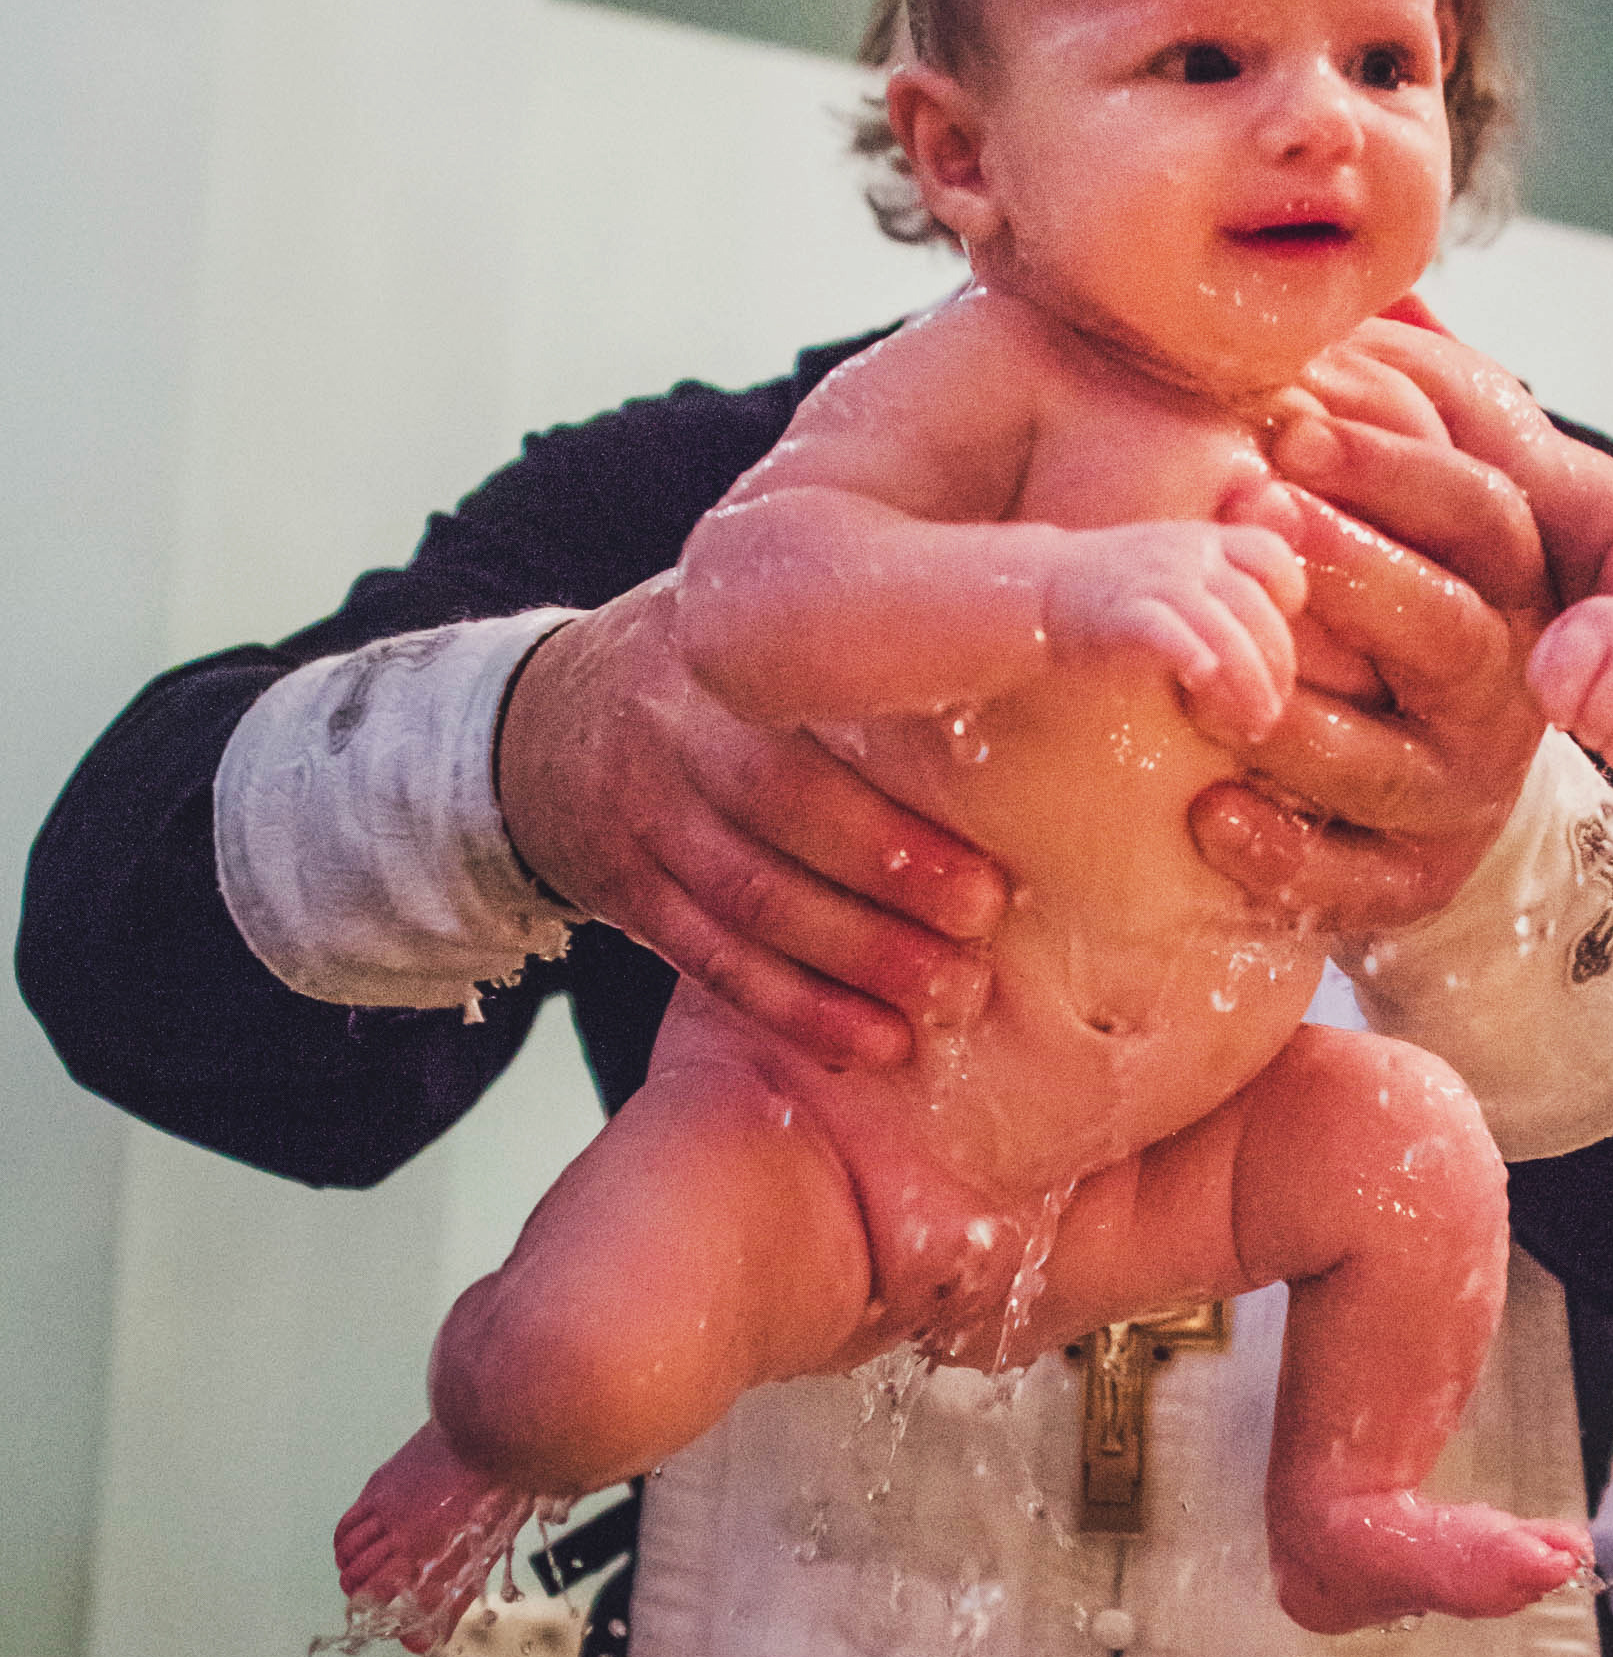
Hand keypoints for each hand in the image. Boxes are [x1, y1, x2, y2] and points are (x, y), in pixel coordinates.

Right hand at [496, 578, 1009, 1063]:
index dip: (897, 808)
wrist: (537, 720)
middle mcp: (672, 725)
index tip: (992, 867)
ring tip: (945, 1000)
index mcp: (725, 647)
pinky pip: (709, 957)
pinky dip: (792, 1006)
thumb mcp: (765, 614)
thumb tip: (1031, 621)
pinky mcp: (622, 888)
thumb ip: (865, 631)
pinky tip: (866, 1042)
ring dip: (853, 960)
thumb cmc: (708, 668)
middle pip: (781, 813)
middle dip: (889, 885)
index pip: (811, 721)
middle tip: (982, 931)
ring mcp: (639, 813)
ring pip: (748, 900)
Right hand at [1043, 518, 1306, 745]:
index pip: (1272, 555)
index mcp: (1202, 540)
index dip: (1288, 596)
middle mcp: (1187, 554)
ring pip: (1227, 632)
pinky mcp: (1124, 615)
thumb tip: (1268, 643)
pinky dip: (1197, 660)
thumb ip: (1219, 589)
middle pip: (1257, 609)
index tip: (1275, 643)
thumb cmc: (1111, 595)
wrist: (1035, 591)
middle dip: (1275, 668)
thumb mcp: (1172, 571)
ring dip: (1250, 685)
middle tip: (1271, 712)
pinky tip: (1202, 687)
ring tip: (1254, 726)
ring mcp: (1156, 582)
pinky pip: (1174, 636)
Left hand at [1191, 330, 1554, 932]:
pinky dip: (1286, 856)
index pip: (1487, 514)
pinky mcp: (1413, 881)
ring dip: (1300, 719)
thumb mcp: (1420, 481)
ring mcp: (1464, 788)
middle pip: (1454, 632)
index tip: (1293, 425)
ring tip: (1206, 679)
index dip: (1398, 471)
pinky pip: (1358, 883)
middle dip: (1355, 576)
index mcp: (1520, 573)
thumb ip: (1403, 396)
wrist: (1426, 768)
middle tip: (1249, 516)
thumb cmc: (1387, 583)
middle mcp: (1509, 681)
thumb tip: (1376, 287)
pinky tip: (1206, 818)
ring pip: (1394, 762)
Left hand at [1529, 595, 1612, 797]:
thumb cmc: (1602, 660)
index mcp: (1602, 623)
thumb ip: (1548, 683)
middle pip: (1598, 722)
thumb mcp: (1563, 648)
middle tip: (1595, 721)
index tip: (1564, 708)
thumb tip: (1563, 723)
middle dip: (1589, 732)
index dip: (1557, 709)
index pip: (1562, 686)